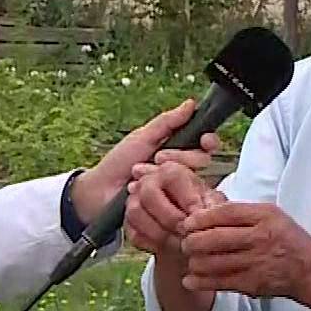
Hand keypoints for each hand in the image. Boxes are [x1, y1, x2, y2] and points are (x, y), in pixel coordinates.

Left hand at [71, 99, 221, 220]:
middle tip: (157, 158)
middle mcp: (181, 168)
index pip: (205, 143)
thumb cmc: (119, 162)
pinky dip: (161, 191)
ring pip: (192, 178)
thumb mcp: (142, 137)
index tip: (205, 140)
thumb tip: (191, 104)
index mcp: (177, 147)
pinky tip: (142, 188)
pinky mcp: (171, 206)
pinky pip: (180, 199)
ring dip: (165, 172)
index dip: (209, 141)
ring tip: (140, 173)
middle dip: (181, 157)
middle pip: (202, 160)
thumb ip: (167, 122)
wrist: (101, 191)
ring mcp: (177, 188)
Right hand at [124, 160, 226, 257]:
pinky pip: (133, 233)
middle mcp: (149, 180)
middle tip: (187, 234)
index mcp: (172, 171)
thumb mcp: (213, 205)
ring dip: (160, 232)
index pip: (172, 177)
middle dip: (170, 218)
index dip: (186, 199)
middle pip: (149, 194)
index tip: (198, 218)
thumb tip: (201, 213)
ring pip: (136, 213)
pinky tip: (169, 248)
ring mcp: (135, 200)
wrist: (188, 232)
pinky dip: (152, 244)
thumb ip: (212, 205)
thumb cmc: (202, 212)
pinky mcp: (129, 223)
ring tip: (180, 244)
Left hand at [180, 202, 310, 300]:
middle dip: (192, 241)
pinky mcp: (252, 283)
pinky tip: (190, 279)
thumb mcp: (270, 214)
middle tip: (185, 243)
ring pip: (213, 262)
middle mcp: (260, 238)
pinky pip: (220, 282)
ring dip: (194, 262)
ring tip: (190, 259)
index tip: (188, 223)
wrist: (308, 268)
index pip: (225, 213)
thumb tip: (204, 213)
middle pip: (215, 238)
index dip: (201, 218)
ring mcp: (256, 262)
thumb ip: (241, 212)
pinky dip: (200, 281)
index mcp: (264, 216)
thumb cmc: (285, 237)